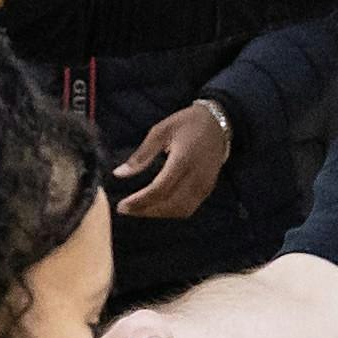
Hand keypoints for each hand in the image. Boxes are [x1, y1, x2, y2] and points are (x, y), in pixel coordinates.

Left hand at [110, 102, 228, 222]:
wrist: (218, 124)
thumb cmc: (187, 124)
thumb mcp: (161, 131)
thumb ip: (141, 155)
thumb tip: (119, 174)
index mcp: (182, 160)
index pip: (159, 189)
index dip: (139, 201)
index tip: (122, 206)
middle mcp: (196, 177)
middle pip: (169, 205)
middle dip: (145, 211)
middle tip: (125, 209)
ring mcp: (204, 185)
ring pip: (180, 210)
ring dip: (158, 214)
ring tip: (139, 209)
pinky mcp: (207, 189)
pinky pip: (189, 208)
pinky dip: (170, 211)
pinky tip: (157, 206)